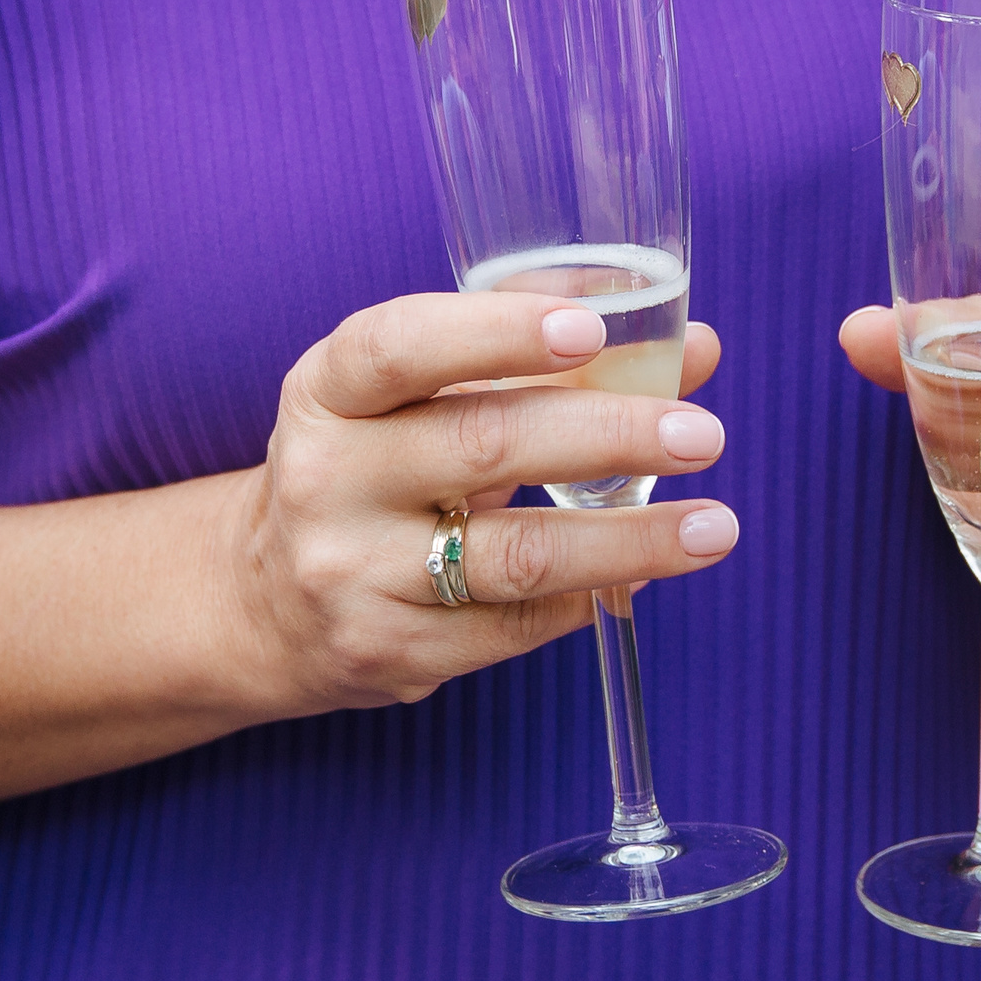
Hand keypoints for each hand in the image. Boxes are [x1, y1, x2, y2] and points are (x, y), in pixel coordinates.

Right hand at [227, 291, 735, 718]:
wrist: (266, 601)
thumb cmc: (376, 468)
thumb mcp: (420, 396)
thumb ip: (547, 358)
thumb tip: (695, 345)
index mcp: (328, 392)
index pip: (400, 347)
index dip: (495, 332)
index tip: (590, 329)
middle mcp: (326, 479)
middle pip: (481, 447)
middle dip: (607, 435)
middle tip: (700, 434)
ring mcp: (352, 574)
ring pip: (513, 557)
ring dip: (629, 541)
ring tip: (714, 526)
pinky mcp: (388, 652)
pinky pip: (514, 627)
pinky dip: (589, 596)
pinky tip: (642, 575)